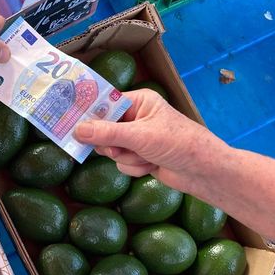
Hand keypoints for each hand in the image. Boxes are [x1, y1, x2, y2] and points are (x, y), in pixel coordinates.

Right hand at [74, 89, 229, 192]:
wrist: (203, 172)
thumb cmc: (178, 143)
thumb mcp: (140, 136)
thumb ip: (107, 133)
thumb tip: (77, 130)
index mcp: (138, 102)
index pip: (105, 104)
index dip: (89, 115)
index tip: (70, 123)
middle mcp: (136, 117)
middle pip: (103, 130)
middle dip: (113, 144)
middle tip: (120, 148)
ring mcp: (137, 138)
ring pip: (111, 150)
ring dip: (127, 158)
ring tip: (146, 158)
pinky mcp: (140, 156)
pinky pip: (122, 163)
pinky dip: (134, 168)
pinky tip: (151, 166)